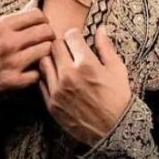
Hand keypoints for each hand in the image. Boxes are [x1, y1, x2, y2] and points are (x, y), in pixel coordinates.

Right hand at [0, 0, 54, 106]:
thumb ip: (17, 17)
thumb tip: (37, 1)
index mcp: (2, 26)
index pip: (37, 14)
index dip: (43, 20)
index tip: (41, 26)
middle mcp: (8, 42)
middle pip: (46, 31)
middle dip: (48, 35)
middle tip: (45, 40)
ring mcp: (12, 63)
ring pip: (46, 50)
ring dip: (46, 53)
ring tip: (40, 55)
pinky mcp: (15, 81)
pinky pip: (40, 72)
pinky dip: (38, 72)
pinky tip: (32, 70)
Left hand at [37, 25, 131, 146]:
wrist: (113, 130)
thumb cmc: (118, 98)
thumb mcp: (117, 69)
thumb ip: (106, 47)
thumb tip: (100, 28)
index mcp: (86, 64)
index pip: (70, 35)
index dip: (75, 36)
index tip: (77, 40)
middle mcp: (68, 75)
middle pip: (54, 46)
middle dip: (62, 45)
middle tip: (69, 51)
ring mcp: (57, 90)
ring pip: (43, 62)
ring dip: (52, 60)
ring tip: (61, 64)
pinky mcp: (51, 103)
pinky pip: (41, 82)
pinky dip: (47, 77)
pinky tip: (58, 79)